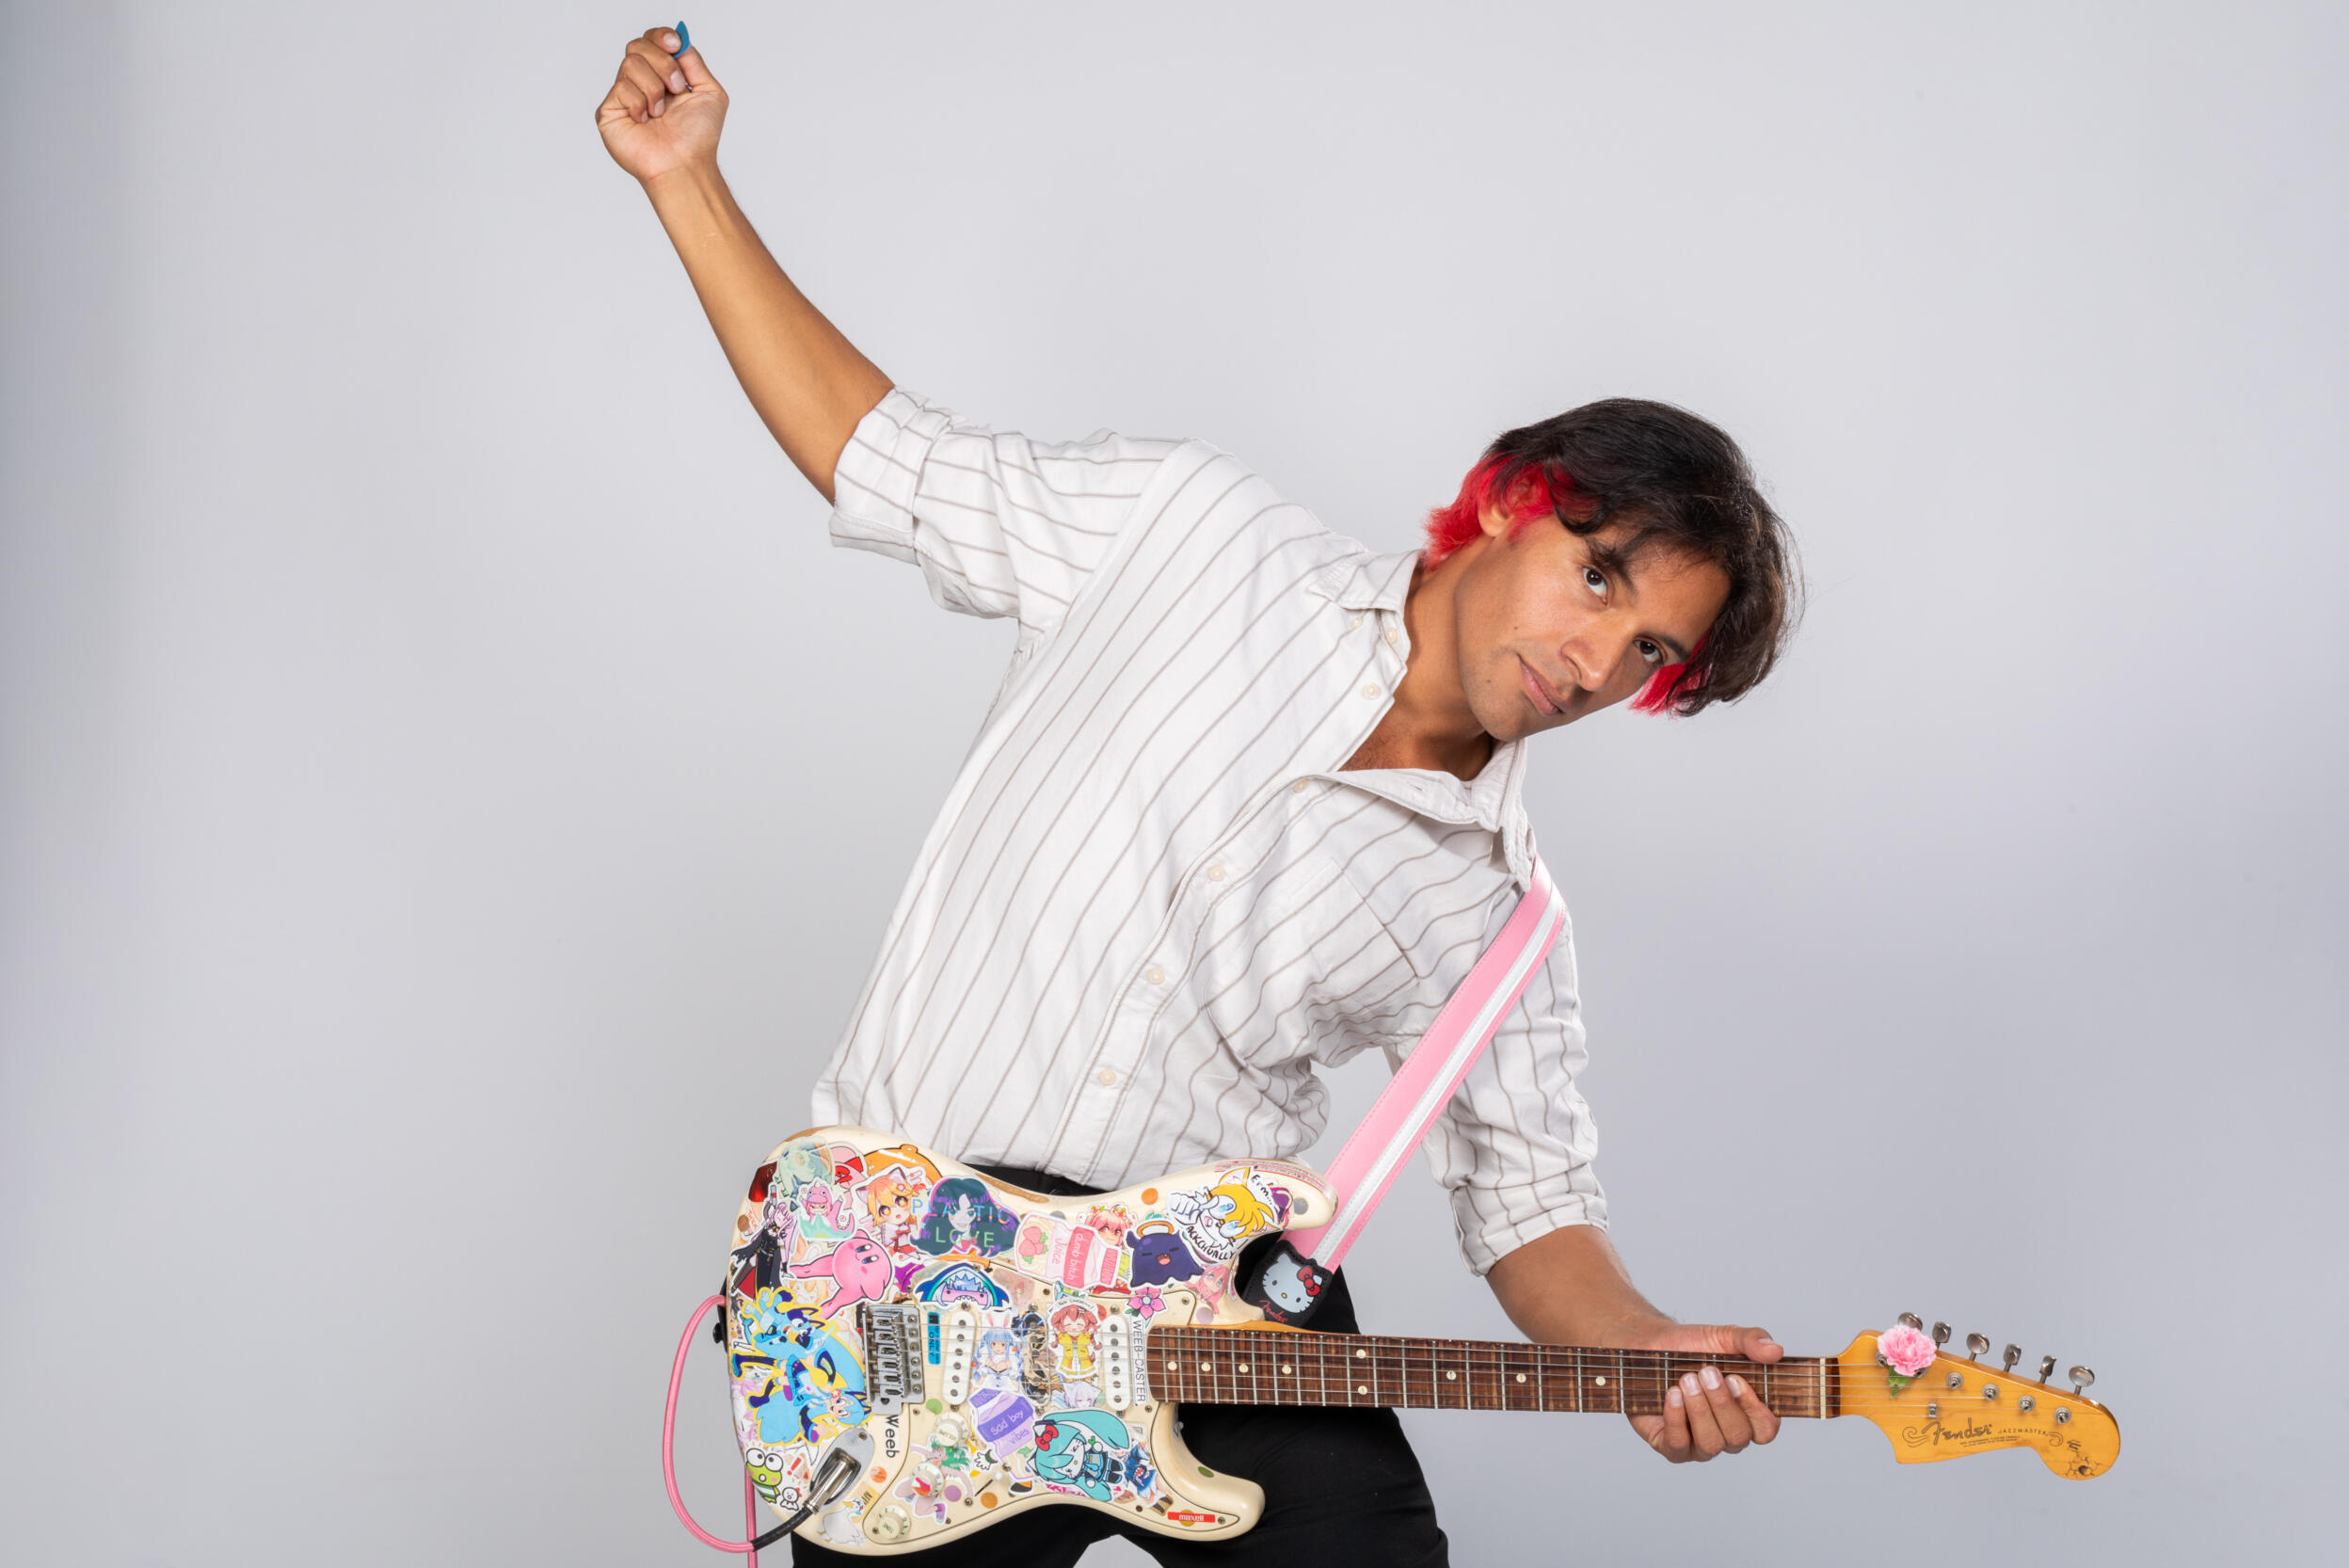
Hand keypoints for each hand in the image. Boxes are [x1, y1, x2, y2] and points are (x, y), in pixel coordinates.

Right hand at [595, 26, 727, 185]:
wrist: (685, 164)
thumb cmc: (698, 137)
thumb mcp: (709, 92)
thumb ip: (694, 62)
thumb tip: (680, 40)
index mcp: (663, 75)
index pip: (652, 40)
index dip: (662, 37)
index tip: (676, 45)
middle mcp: (642, 82)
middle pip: (639, 45)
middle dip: (664, 64)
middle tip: (677, 89)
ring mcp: (624, 95)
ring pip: (631, 63)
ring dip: (654, 88)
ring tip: (661, 113)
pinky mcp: (609, 110)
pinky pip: (621, 87)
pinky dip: (640, 103)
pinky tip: (645, 121)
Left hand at [1613, 1319, 1782, 1462]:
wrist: (1651, 1346)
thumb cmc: (1692, 1347)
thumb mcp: (1724, 1336)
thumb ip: (1752, 1341)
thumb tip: (1775, 1350)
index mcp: (1748, 1414)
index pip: (1766, 1429)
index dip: (1756, 1410)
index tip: (1736, 1380)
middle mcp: (1727, 1434)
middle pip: (1738, 1437)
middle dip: (1722, 1404)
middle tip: (1707, 1372)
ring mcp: (1700, 1444)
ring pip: (1711, 1444)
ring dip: (1699, 1410)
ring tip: (1686, 1379)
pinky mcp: (1671, 1446)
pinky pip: (1679, 1445)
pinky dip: (1676, 1418)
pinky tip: (1671, 1394)